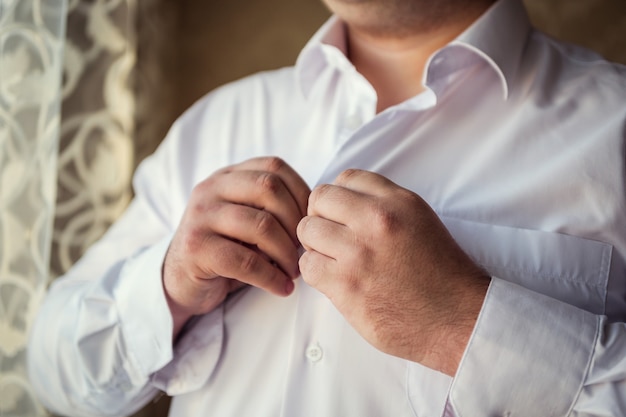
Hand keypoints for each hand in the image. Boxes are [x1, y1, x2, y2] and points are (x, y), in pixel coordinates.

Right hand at [164, 157, 309, 337]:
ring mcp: (200, 216)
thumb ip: (273, 208)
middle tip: (304, 249)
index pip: (274, 166)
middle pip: (269, 189)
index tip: (312, 222)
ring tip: (294, 271)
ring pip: (261, 225)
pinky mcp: (195, 248)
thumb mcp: (248, 220)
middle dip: (295, 222)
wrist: (180, 281)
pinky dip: (271, 277)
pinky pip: (245, 261)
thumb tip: (317, 218)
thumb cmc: (226, 249)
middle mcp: (210, 189)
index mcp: (227, 176)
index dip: (301, 192)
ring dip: (286, 253)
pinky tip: (282, 288)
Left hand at [296, 169, 488, 374]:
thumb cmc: (440, 273)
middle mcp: (377, 221)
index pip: (346, 177)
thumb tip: (343, 202)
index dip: (338, 197)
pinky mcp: (346, 285)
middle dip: (320, 216)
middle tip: (331, 236)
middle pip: (320, 199)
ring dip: (315, 245)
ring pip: (307, 230)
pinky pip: (308, 266)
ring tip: (332, 259)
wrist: (456, 318)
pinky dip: (316, 272)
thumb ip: (383, 205)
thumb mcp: (419, 220)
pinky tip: (333, 279)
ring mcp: (359, 253)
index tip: (341, 214)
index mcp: (397, 202)